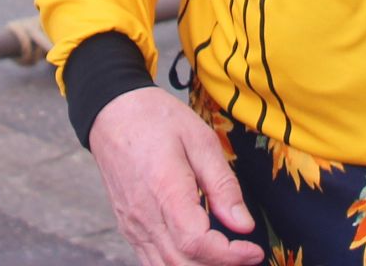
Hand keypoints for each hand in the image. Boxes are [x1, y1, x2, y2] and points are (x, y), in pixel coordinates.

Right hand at [88, 88, 262, 264]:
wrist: (113, 114)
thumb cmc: (156, 120)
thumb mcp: (200, 139)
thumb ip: (223, 185)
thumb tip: (243, 224)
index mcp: (165, 190)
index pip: (196, 243)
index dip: (229, 255)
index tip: (253, 250)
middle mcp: (145, 216)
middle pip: (182, 264)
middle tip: (247, 256)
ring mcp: (133, 226)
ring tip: (226, 257)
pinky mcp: (130, 228)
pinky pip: (153, 261)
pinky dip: (178, 265)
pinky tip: (198, 256)